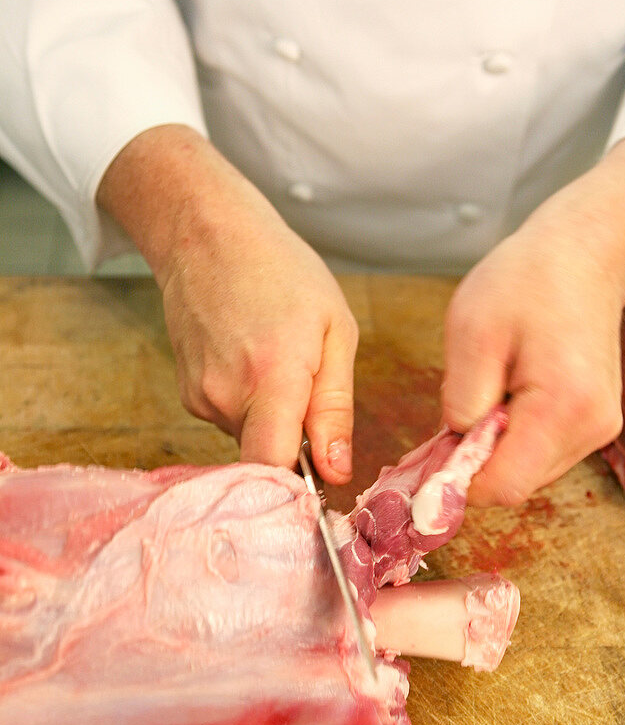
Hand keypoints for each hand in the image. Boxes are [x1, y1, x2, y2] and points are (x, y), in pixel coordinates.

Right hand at [98, 127, 356, 482]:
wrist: (207, 235)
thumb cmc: (282, 272)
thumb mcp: (336, 331)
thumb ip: (335, 408)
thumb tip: (335, 472)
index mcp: (272, 377)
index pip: (273, 468)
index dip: (299, 488)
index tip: (322, 481)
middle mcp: (228, 396)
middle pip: (268, 458)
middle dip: (296, 444)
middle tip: (312, 394)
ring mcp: (201, 398)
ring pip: (251, 440)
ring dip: (274, 420)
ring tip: (280, 363)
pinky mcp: (188, 396)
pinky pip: (232, 421)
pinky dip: (250, 405)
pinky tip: (253, 361)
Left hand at [441, 136, 624, 506]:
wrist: (584, 255)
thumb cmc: (526, 282)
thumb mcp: (472, 332)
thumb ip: (461, 402)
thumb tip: (452, 455)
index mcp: (564, 407)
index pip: (504, 486)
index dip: (458, 484)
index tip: (430, 458)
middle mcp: (591, 429)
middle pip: (515, 484)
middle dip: (475, 462)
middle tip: (457, 409)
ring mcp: (599, 430)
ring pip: (527, 472)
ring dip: (494, 449)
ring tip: (488, 389)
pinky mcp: (594, 425)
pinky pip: (540, 453)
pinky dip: (513, 438)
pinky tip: (507, 394)